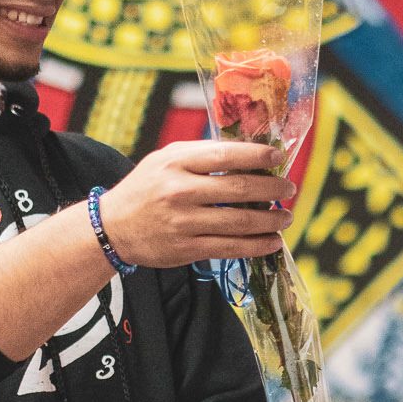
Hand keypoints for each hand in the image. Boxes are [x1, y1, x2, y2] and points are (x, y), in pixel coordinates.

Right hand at [99, 140, 294, 270]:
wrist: (113, 226)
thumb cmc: (147, 187)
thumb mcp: (166, 159)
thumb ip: (202, 154)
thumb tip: (249, 153)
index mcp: (176, 162)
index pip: (226, 155)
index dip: (258, 156)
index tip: (278, 158)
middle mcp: (180, 191)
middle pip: (240, 189)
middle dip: (272, 189)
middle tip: (289, 188)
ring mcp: (184, 222)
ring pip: (239, 222)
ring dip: (270, 220)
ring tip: (286, 217)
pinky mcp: (187, 249)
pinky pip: (230, 248)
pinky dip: (256, 246)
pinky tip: (272, 242)